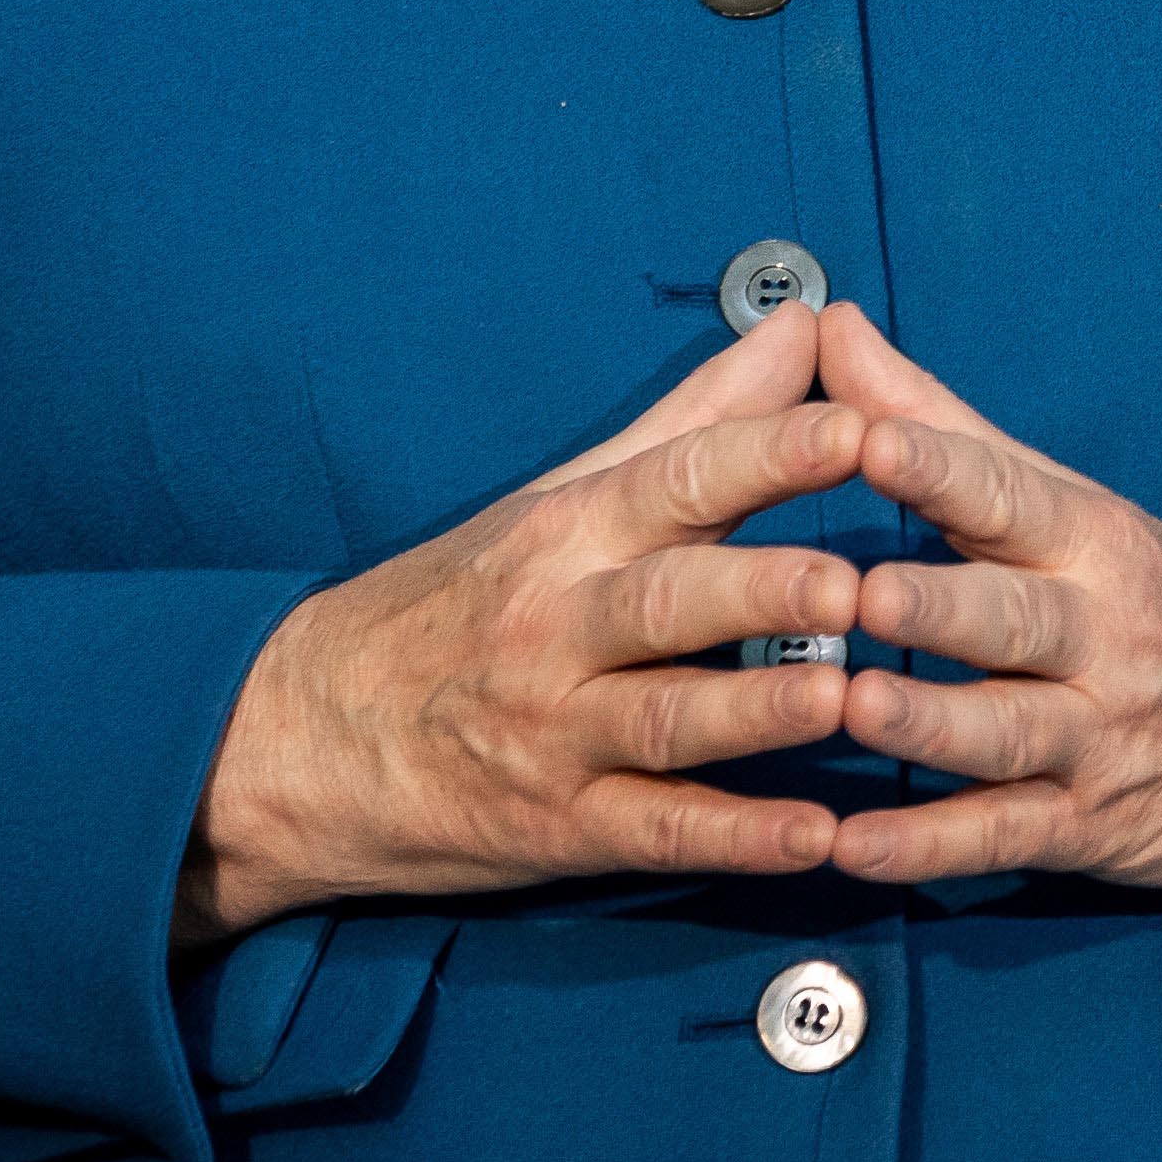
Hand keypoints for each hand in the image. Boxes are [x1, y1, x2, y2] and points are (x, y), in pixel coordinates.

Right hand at [177, 308, 883, 946]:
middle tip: (853, 583)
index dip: (769, 452)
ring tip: (841, 699)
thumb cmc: (458, 603)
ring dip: (754, 713)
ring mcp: (556, 732)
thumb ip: (699, 417)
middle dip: (762, 590)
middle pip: (670, 600)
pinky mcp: (559, 827)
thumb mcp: (560, 497)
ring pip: (666, 718)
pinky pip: (655, 832)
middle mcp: (559, 627)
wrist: (301, 738)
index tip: (859, 429)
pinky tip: (813, 839)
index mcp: (570, 533)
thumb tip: (806, 323)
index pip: (677, 478)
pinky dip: (734, 839)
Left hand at [808, 305, 1161, 926]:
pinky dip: (926, 849)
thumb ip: (939, 423)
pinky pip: (1000, 839)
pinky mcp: (1086, 827)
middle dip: (940, 608)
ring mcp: (1098, 737)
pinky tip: (855, 848)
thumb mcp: (1075, 502)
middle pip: (1013, 619)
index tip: (871, 439)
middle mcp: (1104, 635)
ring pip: (1005, 733)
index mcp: (1094, 541)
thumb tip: (831, 326)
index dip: (939, 469)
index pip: (1011, 496)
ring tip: (855, 710)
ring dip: (928, 726)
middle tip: (865, 595)